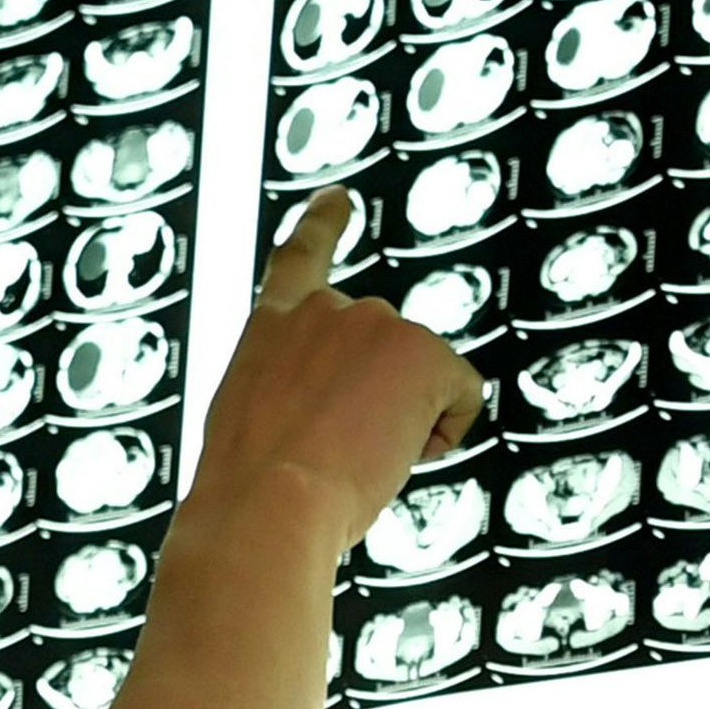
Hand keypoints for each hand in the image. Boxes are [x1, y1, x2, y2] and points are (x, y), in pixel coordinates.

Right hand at [182, 188, 484, 551]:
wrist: (265, 510)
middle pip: (383, 350)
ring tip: (347, 458)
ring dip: (398, 422)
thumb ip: (290, 390)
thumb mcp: (251, 423)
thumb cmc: (250, 491)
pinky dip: (440, 434)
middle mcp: (325, 311)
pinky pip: (459, 399)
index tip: (338, 198)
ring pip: (418, 381)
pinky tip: (396, 455)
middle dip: (375, 400)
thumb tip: (333, 419)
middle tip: (331, 451)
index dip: (323, 222)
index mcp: (270, 328)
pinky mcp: (425, 354)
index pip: (301, 256)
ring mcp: (377, 324)